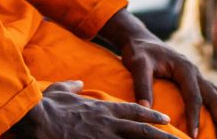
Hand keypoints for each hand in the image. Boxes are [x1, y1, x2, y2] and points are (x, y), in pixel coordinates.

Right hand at [12, 80, 172, 138]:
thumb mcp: (61, 90)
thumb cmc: (46, 105)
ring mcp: (104, 137)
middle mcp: (108, 123)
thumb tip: (80, 83)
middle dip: (163, 134)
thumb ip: (73, 86)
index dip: (150, 113)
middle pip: (142, 129)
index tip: (165, 118)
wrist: (37, 119)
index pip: (133, 110)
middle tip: (179, 138)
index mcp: (101, 108)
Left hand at [100, 10, 216, 138]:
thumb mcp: (138, 65)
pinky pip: (212, 92)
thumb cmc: (139, 52)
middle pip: (213, 95)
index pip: (194, 95)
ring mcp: (195, 74)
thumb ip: (142, 85)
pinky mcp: (193, 78)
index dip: (195, 116)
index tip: (194, 135)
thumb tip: (145, 108)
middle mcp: (194, 70)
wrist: (140, 39)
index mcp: (183, 67)